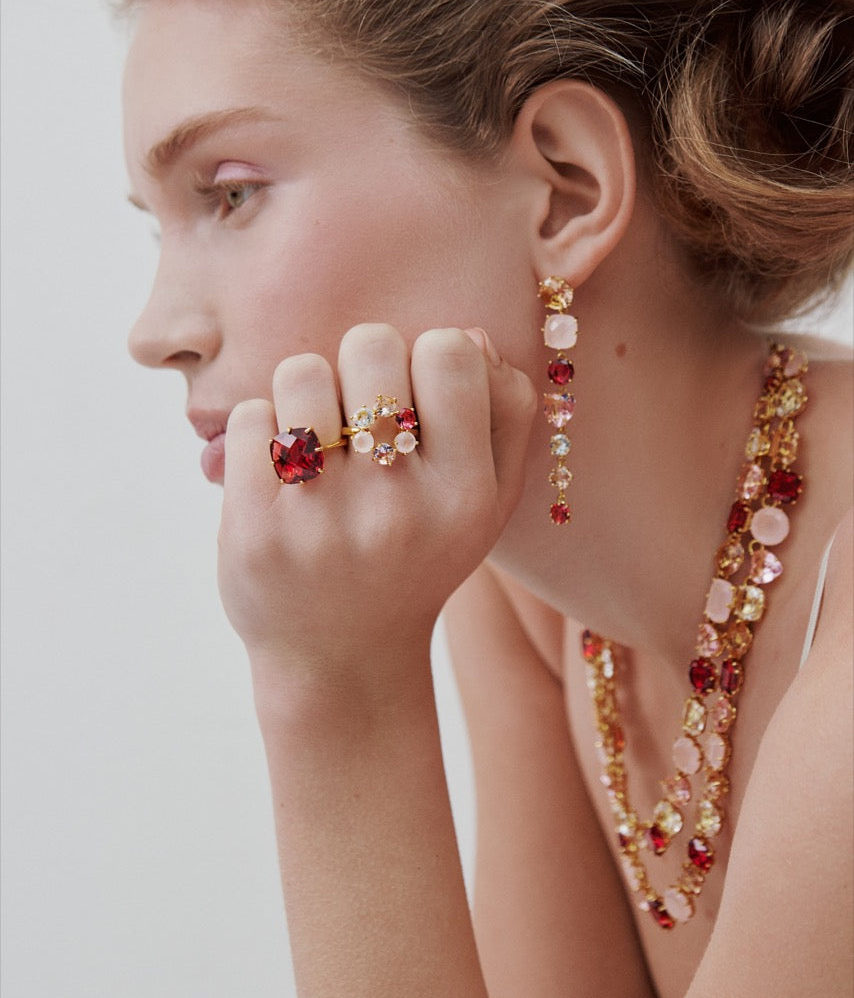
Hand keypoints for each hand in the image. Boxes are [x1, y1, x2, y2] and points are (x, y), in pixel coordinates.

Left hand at [217, 323, 536, 692]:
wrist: (342, 660)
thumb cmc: (419, 560)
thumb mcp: (489, 503)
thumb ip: (506, 415)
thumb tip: (472, 337)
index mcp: (465, 495)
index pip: (451, 350)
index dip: (428, 355)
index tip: (417, 397)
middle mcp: (398, 507)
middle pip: (371, 344)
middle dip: (361, 366)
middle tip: (359, 415)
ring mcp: (320, 519)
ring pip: (301, 371)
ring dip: (305, 394)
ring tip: (317, 440)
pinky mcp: (254, 528)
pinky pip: (249, 417)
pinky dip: (260, 432)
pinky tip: (279, 475)